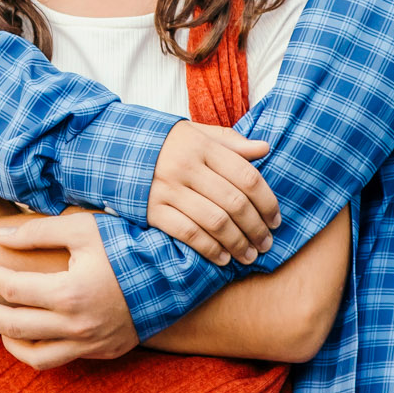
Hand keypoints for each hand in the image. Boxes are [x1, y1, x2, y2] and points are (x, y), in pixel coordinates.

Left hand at [0, 212, 138, 368]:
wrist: (178, 275)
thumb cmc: (129, 244)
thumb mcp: (83, 228)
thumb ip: (37, 233)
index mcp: (69, 293)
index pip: (10, 289)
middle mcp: (76, 326)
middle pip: (12, 327)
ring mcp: (91, 344)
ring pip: (33, 356)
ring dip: (6, 340)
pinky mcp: (103, 352)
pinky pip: (59, 360)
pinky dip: (36, 349)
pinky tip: (29, 332)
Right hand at [147, 119, 278, 265]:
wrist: (117, 149)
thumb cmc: (168, 144)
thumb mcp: (199, 134)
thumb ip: (232, 143)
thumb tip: (265, 149)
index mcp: (203, 146)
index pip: (247, 176)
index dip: (267, 202)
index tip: (276, 220)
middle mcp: (187, 167)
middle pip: (234, 203)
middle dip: (256, 228)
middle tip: (266, 244)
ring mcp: (168, 189)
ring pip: (214, 221)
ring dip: (237, 243)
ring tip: (249, 256)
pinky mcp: (152, 210)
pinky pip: (188, 233)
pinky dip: (209, 249)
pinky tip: (222, 258)